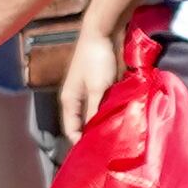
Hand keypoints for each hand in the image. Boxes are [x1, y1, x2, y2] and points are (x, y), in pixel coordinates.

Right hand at [57, 23, 119, 137]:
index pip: (71, 129)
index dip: (80, 142)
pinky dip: (107, 111)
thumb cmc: (96, 61)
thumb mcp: (98, 89)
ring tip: (114, 134)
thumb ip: (95, 111)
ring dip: (101, 122)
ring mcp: (86, 90)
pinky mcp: (97, 84)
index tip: (95, 154)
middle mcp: (75, 97)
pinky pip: (101, 104)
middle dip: (91, 134)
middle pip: (81, 123)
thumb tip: (95, 132)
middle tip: (107, 147)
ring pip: (92, 114)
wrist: (102, 33)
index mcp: (68, 100)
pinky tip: (119, 117)